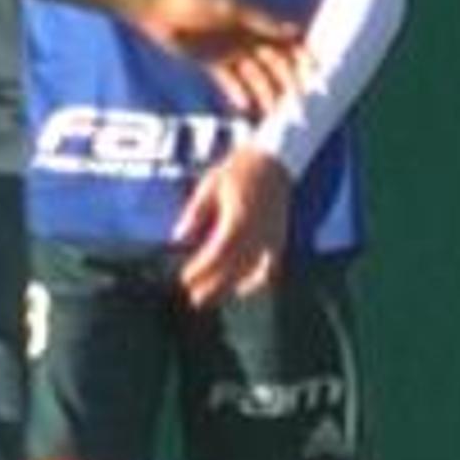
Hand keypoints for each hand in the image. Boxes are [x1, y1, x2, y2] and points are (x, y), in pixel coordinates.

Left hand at [131, 0, 303, 113]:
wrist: (153, 3)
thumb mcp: (231, 7)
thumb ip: (262, 21)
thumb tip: (296, 31)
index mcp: (256, 20)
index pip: (288, 42)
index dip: (304, 58)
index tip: (318, 77)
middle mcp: (247, 36)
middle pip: (275, 64)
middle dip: (289, 83)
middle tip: (299, 106)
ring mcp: (230, 50)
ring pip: (255, 75)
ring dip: (266, 92)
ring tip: (274, 113)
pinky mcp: (211, 61)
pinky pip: (229, 80)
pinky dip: (238, 92)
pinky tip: (246, 106)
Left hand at [172, 148, 294, 307]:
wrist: (274, 160)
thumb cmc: (239, 169)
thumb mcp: (210, 185)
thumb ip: (196, 212)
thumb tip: (178, 237)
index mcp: (238, 218)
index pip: (218, 252)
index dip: (201, 269)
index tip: (185, 279)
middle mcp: (257, 232)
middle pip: (234, 268)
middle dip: (214, 286)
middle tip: (195, 299)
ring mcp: (272, 237)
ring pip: (251, 271)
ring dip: (231, 287)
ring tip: (212, 298)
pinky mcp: (280, 238)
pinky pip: (271, 267)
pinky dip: (258, 281)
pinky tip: (243, 289)